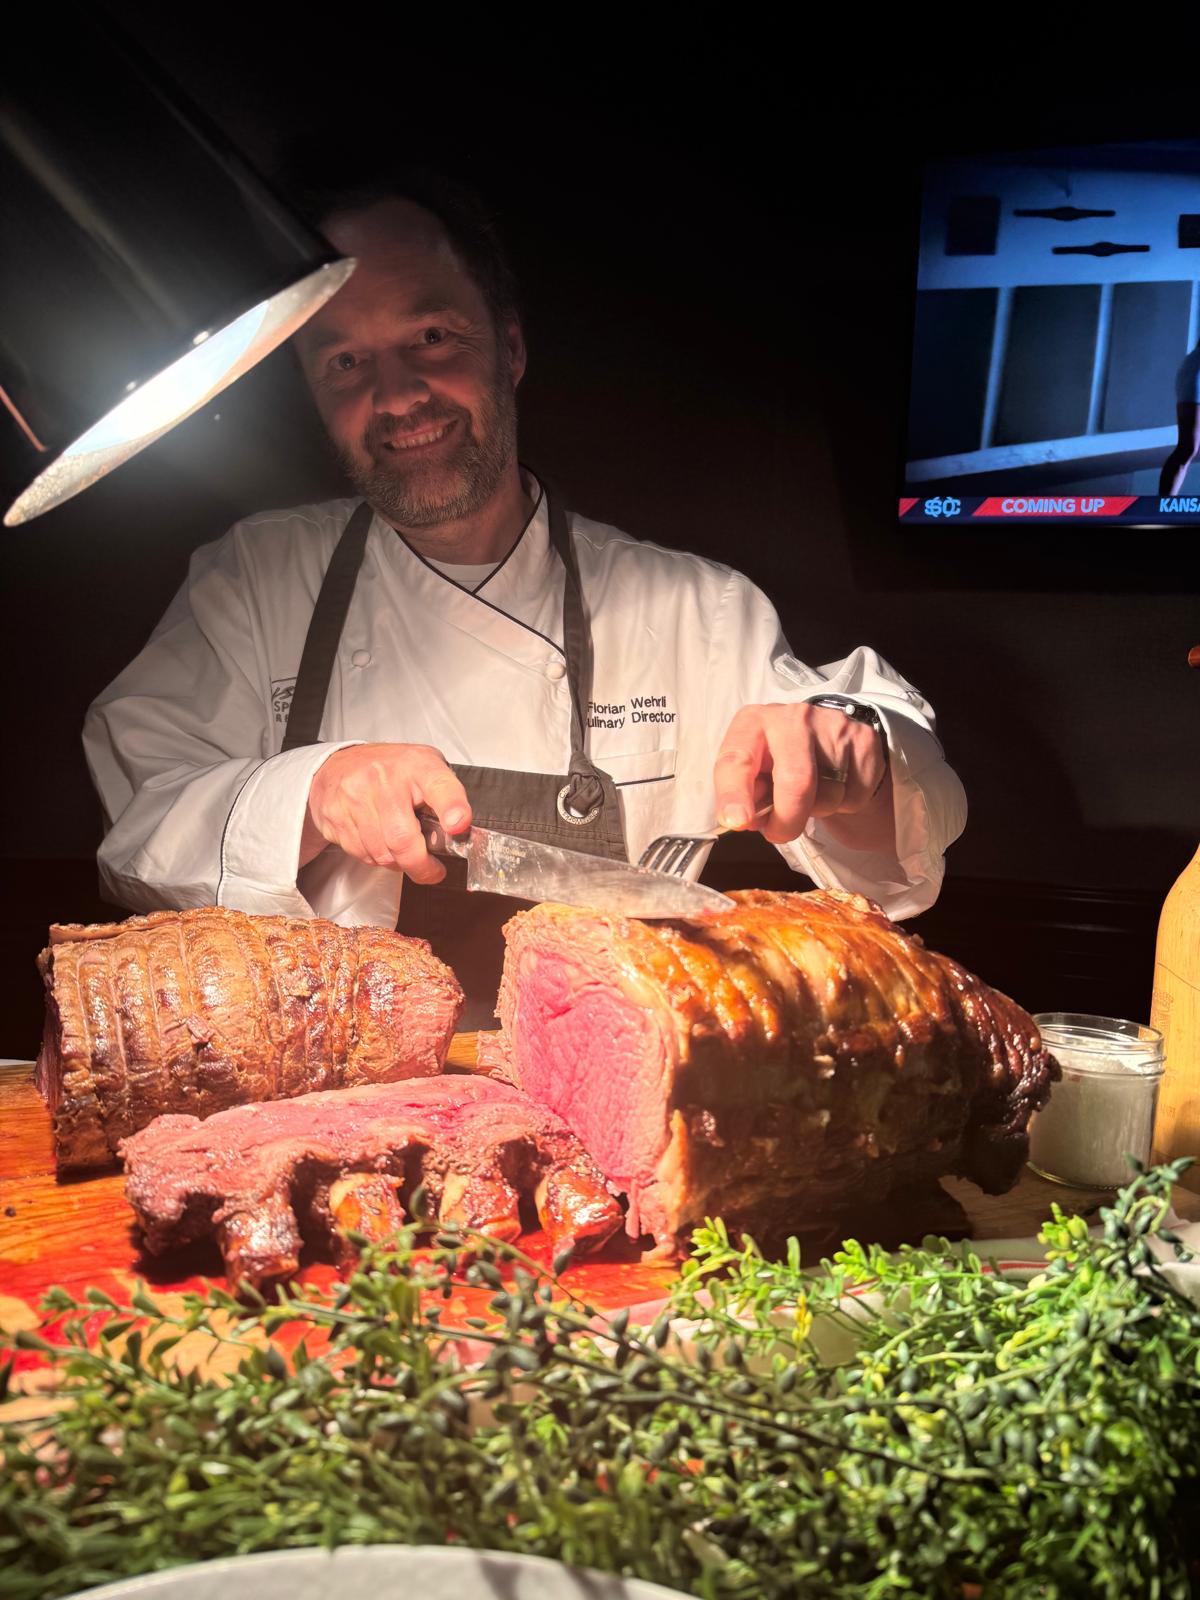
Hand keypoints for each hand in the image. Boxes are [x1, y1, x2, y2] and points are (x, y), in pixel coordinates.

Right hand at [301, 744, 469, 882]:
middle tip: (432, 872)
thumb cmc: (391, 771)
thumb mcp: (426, 770)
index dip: (452, 807)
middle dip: (421, 866)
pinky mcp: (335, 815)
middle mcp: (383, 778)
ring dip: (396, 862)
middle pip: (403, 839)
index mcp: (417, 766)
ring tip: (401, 849)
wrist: (338, 764)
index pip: (439, 786)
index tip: (459, 825)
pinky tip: (378, 841)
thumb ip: (445, 799)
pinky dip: (374, 857)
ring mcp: (355, 796)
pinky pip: (360, 854)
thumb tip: (458, 835)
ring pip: (381, 854)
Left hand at [714, 702, 891, 848]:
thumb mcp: (753, 769)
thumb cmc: (779, 758)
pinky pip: (853, 796)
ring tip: (809, 796)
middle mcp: (794, 718)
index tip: (737, 821)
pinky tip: (834, 786)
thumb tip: (742, 820)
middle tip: (778, 833)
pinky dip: (842, 805)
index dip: (735, 793)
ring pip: (828, 796)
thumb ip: (743, 794)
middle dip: (787, 819)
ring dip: (816, 812)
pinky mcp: (864, 742)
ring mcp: (834, 727)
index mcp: (755, 722)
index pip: (739, 759)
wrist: (827, 735)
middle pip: (796, 780)